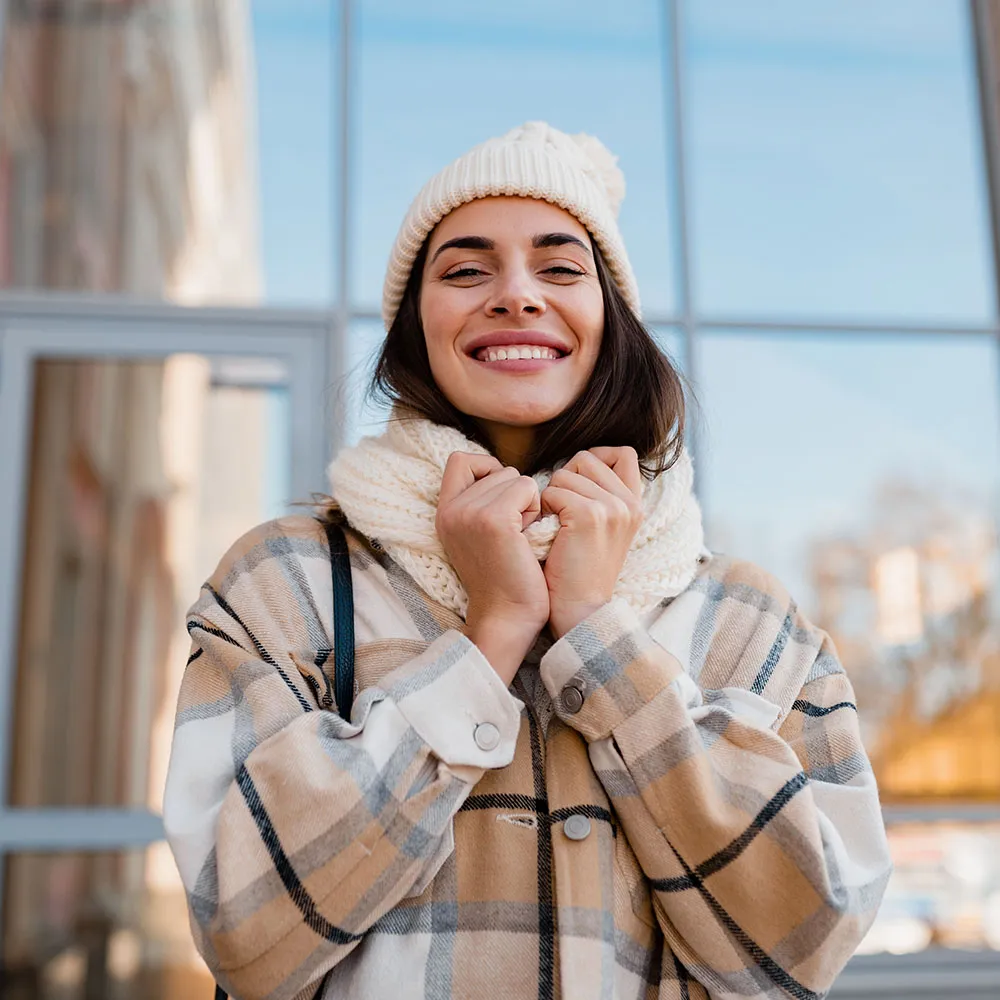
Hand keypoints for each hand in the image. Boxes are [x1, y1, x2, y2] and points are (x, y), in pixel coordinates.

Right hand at [436, 452, 548, 684]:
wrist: (507, 617)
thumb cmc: (505, 578)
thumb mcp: (478, 535)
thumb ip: (480, 504)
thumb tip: (503, 472)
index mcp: (444, 513)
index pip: (460, 460)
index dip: (487, 468)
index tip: (502, 498)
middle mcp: (451, 510)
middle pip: (497, 468)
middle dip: (514, 494)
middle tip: (514, 532)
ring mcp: (470, 513)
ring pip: (515, 476)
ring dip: (527, 502)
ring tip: (520, 537)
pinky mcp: (494, 519)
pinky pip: (527, 487)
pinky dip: (535, 509)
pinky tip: (529, 537)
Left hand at [540, 447, 643, 637]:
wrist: (578, 611)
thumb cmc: (577, 571)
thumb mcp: (600, 529)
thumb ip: (598, 495)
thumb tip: (574, 463)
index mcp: (635, 504)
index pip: (623, 452)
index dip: (595, 458)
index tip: (577, 484)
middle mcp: (629, 503)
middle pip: (587, 458)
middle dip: (565, 479)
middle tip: (561, 514)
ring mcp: (612, 508)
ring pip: (565, 473)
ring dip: (550, 497)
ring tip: (556, 528)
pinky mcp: (589, 515)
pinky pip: (552, 491)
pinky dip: (543, 510)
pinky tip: (549, 535)